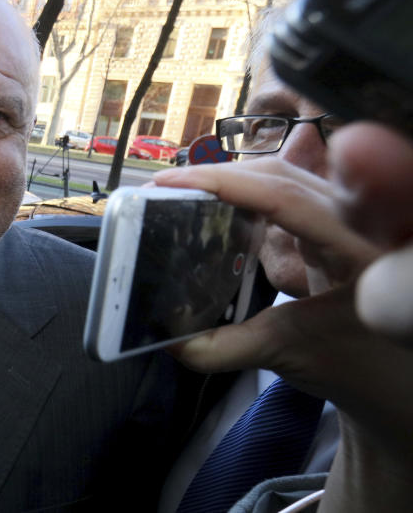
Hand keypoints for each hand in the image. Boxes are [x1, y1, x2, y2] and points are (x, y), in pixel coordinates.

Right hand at [154, 155, 412, 482]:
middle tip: (165, 187)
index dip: (225, 183)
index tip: (172, 182)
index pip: (283, 197)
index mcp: (355, 248)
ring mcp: (345, 221)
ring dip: (231, 180)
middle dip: (219, 174)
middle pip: (280, 174)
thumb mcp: (291, 353)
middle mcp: (355, 222)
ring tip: (182, 190)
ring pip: (284, 178)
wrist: (395, 379)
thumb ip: (229, 347)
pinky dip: (245, 196)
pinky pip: (286, 198)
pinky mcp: (331, 229)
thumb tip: (171, 341)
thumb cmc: (359, 367)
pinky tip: (215, 202)